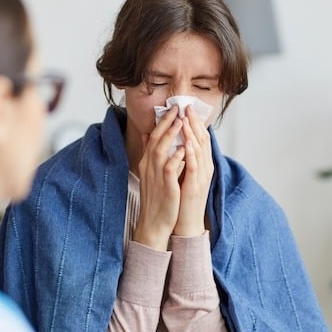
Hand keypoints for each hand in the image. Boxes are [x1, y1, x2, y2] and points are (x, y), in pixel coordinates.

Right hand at [134, 106, 184, 250]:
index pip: (154, 137)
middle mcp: (149, 166)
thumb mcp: (150, 172)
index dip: (163, 122)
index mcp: (147, 162)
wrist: (154, 222)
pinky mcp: (165, 187)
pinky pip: (169, 169)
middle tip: (177, 109)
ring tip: (180, 122)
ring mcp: (156, 176)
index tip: (172, 109)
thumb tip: (148, 134)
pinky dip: (176, 157)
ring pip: (161, 150)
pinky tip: (184, 149)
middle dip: (166, 123)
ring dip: (171, 136)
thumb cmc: (156, 197)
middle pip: (156, 139)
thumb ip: (150, 152)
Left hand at [174, 106, 213, 236]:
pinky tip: (186, 143)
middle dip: (194, 122)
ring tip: (185, 119)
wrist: (185, 222)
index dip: (194, 122)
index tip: (187, 108)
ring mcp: (202, 177)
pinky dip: (191, 153)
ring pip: (199, 151)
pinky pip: (194, 166)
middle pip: (202, 140)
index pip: (200, 138)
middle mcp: (205, 168)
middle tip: (188, 107)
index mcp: (201, 164)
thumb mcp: (181, 173)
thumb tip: (172, 141)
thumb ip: (179, 157)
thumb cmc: (182, 198)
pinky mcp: (196, 186)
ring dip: (192, 134)